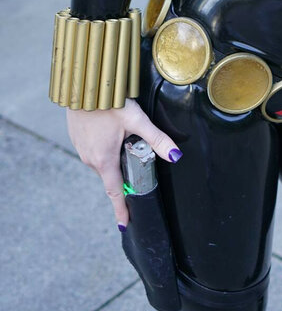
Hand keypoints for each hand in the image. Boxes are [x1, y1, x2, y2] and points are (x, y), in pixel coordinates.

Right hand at [66, 99, 180, 228]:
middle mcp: (90, 159)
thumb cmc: (108, 102)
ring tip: (123, 142)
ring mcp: (81, 150)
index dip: (121, 209)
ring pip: (102, 162)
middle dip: (123, 174)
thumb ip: (157, 139)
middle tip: (137, 167)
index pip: (114, 192)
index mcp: (104, 160)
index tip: (125, 224)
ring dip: (113, 158)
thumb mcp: (136, 120)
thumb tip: (175, 156)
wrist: (83, 86)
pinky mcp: (77, 139)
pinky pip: (93, 151)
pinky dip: (103, 148)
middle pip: (111, 175)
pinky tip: (110, 132)